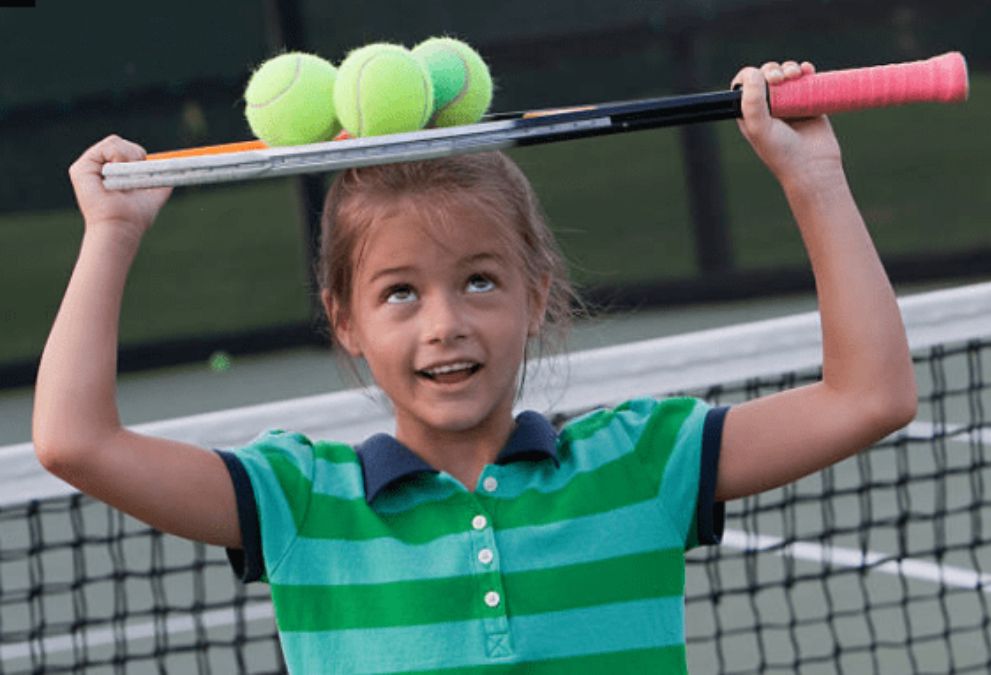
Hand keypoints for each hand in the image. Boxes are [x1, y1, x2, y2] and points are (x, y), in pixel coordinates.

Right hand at [69, 135, 171, 239]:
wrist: (122, 225)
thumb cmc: (136, 216)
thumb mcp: (155, 196)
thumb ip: (162, 182)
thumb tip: (172, 172)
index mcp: (112, 172)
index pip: (128, 150)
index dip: (139, 157)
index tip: (143, 176)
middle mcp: (98, 167)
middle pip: (121, 143)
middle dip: (137, 156)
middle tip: (135, 178)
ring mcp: (88, 166)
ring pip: (116, 142)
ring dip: (130, 157)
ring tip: (126, 179)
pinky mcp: (81, 168)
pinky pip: (107, 146)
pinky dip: (120, 156)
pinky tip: (117, 175)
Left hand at [731, 61, 842, 187]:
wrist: (813, 166)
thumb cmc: (781, 151)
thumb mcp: (759, 128)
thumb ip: (752, 101)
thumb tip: (753, 72)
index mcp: (751, 113)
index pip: (744, 85)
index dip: (751, 76)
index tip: (763, 80)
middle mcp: (769, 108)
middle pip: (766, 75)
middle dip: (773, 70)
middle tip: (780, 78)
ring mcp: (789, 104)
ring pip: (786, 74)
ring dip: (790, 68)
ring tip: (796, 75)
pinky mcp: (809, 102)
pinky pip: (806, 79)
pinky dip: (806, 70)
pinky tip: (807, 72)